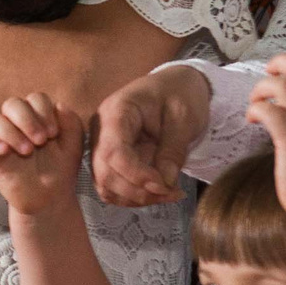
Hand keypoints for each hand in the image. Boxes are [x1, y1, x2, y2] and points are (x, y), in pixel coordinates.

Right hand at [0, 92, 86, 218]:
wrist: (50, 198)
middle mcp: (16, 123)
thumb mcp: (74, 146)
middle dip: (27, 120)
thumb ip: (72, 124)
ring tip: (27, 151)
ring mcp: (0, 138)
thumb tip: (59, 105)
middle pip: (12, 104)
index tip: (53, 133)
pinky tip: (4, 151)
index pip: (35, 98)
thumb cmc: (61, 168)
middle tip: (41, 141)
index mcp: (36, 116)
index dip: (44, 111)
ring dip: (11, 132)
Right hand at [91, 67, 211, 207]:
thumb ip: (173, 149)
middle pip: (105, 173)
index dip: (136, 175)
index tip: (165, 186)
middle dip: (139, 191)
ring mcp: (102, 146)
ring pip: (106, 186)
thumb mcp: (184, 117)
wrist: (176, 87)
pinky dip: (134, 196)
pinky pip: (114, 187)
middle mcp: (101, 131)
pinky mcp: (110, 160)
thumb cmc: (180, 94)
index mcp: (116, 112)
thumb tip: (165, 182)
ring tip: (169, 193)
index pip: (113, 152)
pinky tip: (158, 191)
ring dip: (137, 197)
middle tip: (173, 193)